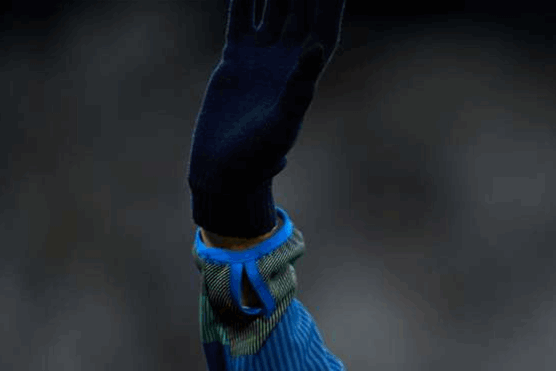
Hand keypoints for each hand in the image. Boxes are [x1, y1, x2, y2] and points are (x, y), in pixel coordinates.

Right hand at [188, 0, 345, 237]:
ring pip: (274, 8)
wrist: (225, 169)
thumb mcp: (282, 122)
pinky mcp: (235, 59)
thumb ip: (299, 86)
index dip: (329, 0)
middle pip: (302, 10)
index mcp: (306, 74)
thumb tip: (317, 48)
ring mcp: (262, 57)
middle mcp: (288, 61)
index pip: (324, 25)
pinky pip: (242, 18)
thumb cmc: (258, 156)